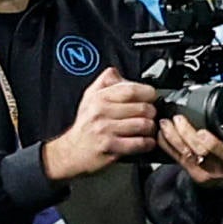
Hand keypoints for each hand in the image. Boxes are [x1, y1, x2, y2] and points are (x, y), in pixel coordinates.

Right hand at [43, 69, 160, 181]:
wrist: (70, 151)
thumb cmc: (86, 125)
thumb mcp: (90, 98)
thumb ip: (104, 83)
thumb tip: (117, 72)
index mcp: (98, 98)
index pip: (131, 90)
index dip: (148, 93)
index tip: (151, 97)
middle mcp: (101, 112)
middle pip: (143, 108)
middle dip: (152, 113)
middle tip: (150, 116)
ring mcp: (105, 130)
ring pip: (144, 125)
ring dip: (151, 129)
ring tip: (146, 129)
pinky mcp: (110, 146)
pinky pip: (140, 142)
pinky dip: (148, 143)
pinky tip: (144, 141)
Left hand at [159, 109, 222, 184]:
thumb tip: (215, 111)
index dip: (212, 143)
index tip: (202, 131)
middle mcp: (219, 167)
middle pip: (201, 152)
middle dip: (186, 134)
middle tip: (178, 119)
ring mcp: (205, 172)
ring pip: (186, 155)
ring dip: (173, 138)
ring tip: (165, 123)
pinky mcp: (192, 173)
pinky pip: (177, 159)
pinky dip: (167, 146)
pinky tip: (162, 135)